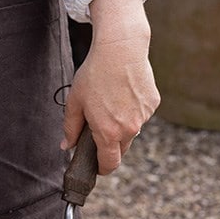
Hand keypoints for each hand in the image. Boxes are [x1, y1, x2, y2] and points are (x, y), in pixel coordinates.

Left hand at [62, 0, 159, 173]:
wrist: (120, 50)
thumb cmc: (93, 75)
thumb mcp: (75, 102)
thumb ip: (70, 128)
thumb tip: (66, 146)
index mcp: (108, 132)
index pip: (109, 163)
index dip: (102, 168)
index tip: (97, 167)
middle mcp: (130, 128)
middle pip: (121, 148)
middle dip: (109, 144)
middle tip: (97, 127)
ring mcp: (144, 117)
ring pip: (131, 130)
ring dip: (121, 124)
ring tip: (109, 100)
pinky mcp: (153, 104)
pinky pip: (140, 114)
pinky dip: (131, 109)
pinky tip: (122, 92)